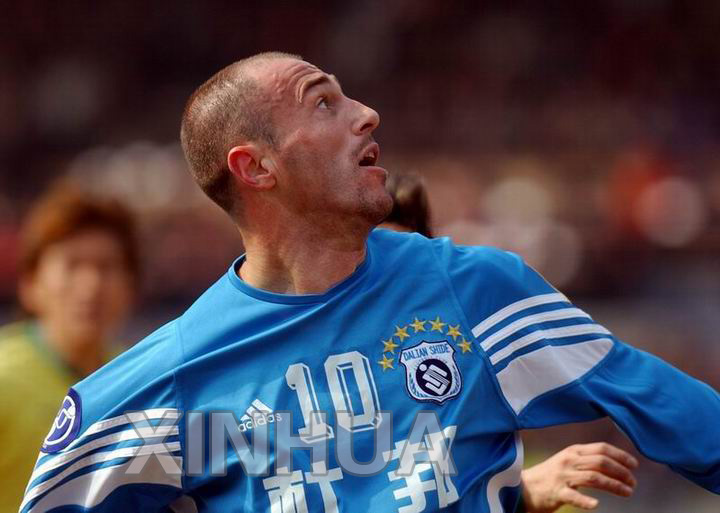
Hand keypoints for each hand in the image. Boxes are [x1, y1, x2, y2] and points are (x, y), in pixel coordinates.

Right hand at [520, 442, 638, 512]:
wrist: (524, 487)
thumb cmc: (551, 475)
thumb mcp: (568, 461)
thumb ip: (587, 460)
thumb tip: (615, 464)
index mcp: (573, 451)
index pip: (601, 448)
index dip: (620, 455)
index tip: (634, 465)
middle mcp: (569, 461)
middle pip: (601, 462)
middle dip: (621, 472)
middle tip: (632, 482)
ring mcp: (562, 476)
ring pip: (593, 478)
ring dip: (614, 486)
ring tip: (627, 492)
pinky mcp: (556, 493)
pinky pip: (573, 496)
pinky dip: (585, 501)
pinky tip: (596, 505)